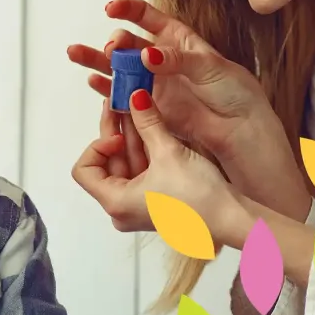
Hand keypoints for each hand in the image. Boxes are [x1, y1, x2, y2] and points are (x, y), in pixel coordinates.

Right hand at [68, 0, 265, 153]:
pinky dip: (106, 88)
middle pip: (128, 44)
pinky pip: (121, 95)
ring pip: (118, 68)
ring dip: (97, 61)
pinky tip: (93, 81)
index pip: (148, 18)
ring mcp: (152, 83)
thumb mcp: (210, 67)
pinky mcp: (148, 107)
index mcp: (178, 40)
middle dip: (116, 43)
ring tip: (75, 53)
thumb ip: (177, 60)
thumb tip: (147, 55)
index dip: (129, 9)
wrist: (239, 130)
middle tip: (112, 49)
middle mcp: (160, 59)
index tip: (112, 8)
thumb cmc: (234, 93)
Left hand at [72, 88, 248, 247]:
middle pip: (106, 165)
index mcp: (115, 202)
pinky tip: (151, 128)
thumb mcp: (168, 152)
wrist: (231, 218)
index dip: (97, 146)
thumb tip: (135, 96)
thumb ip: (148, 121)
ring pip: (125, 166)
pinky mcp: (155, 202)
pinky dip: (144, 152)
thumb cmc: (199, 196)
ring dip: (131, 139)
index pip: (84, 170)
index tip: (119, 133)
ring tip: (137, 108)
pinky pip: (141, 173)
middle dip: (115, 133)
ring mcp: (138, 206)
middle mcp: (122, 209)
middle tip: (121, 103)